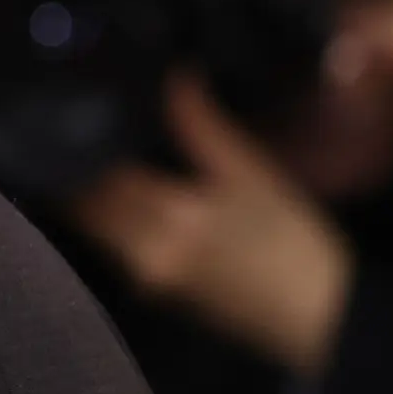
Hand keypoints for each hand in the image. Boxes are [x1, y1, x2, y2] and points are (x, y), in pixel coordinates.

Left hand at [72, 76, 356, 375]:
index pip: (100, 176)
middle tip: (73, 127)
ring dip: (88, 196)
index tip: (77, 109)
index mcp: (171, 220)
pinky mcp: (151, 293)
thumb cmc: (294, 241)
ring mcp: (142, 278)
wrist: (319, 317)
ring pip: (94, 229)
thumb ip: (203, 127)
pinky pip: (112, 248)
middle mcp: (143, 253)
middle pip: (86, 206)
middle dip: (77, 170)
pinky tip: (119, 196)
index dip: (84, 144)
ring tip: (92, 153)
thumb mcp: (254, 174)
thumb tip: (173, 76)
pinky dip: (109, 222)